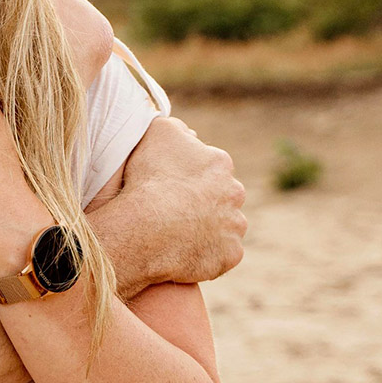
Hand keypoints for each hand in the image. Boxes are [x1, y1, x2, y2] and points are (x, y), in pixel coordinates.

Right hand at [119, 116, 246, 291]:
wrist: (147, 226)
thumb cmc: (148, 178)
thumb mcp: (157, 132)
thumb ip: (175, 127)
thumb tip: (187, 135)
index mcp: (220, 163)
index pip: (210, 167)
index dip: (188, 176)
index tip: (169, 185)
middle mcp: (235, 193)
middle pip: (221, 197)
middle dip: (203, 202)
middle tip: (173, 210)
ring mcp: (234, 226)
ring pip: (223, 227)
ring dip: (206, 229)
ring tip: (176, 235)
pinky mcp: (230, 255)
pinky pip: (219, 255)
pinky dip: (205, 254)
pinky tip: (182, 253)